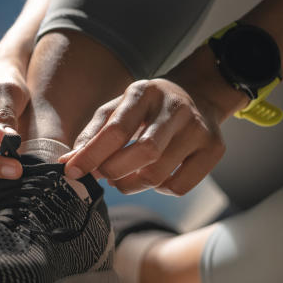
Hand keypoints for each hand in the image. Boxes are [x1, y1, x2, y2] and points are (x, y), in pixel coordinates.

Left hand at [58, 78, 226, 195]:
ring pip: (160, 174)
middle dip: (114, 171)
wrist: (197, 95)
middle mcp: (176, 108)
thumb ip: (93, 133)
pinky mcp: (215, 149)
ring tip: (122, 177)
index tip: (71, 171)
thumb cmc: (146, 108)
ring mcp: (199, 129)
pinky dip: (159, 189)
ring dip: (132, 184)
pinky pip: (180, 186)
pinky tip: (152, 176)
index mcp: (144, 93)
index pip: (116, 129)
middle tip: (102, 176)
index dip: (91, 155)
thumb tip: (68, 162)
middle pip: (144, 153)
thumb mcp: (118, 109)